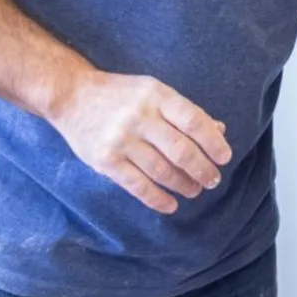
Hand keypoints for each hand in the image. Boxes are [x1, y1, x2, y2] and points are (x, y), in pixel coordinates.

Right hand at [49, 71, 232, 213]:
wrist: (71, 95)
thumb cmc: (120, 94)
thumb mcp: (154, 92)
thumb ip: (184, 111)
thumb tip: (219, 131)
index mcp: (157, 95)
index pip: (193, 121)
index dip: (213, 143)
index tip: (224, 158)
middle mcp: (140, 117)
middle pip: (181, 150)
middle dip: (202, 169)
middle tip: (212, 180)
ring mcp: (121, 139)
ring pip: (162, 170)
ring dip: (183, 185)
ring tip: (194, 190)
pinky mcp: (105, 160)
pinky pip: (137, 185)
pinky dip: (157, 198)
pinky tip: (170, 204)